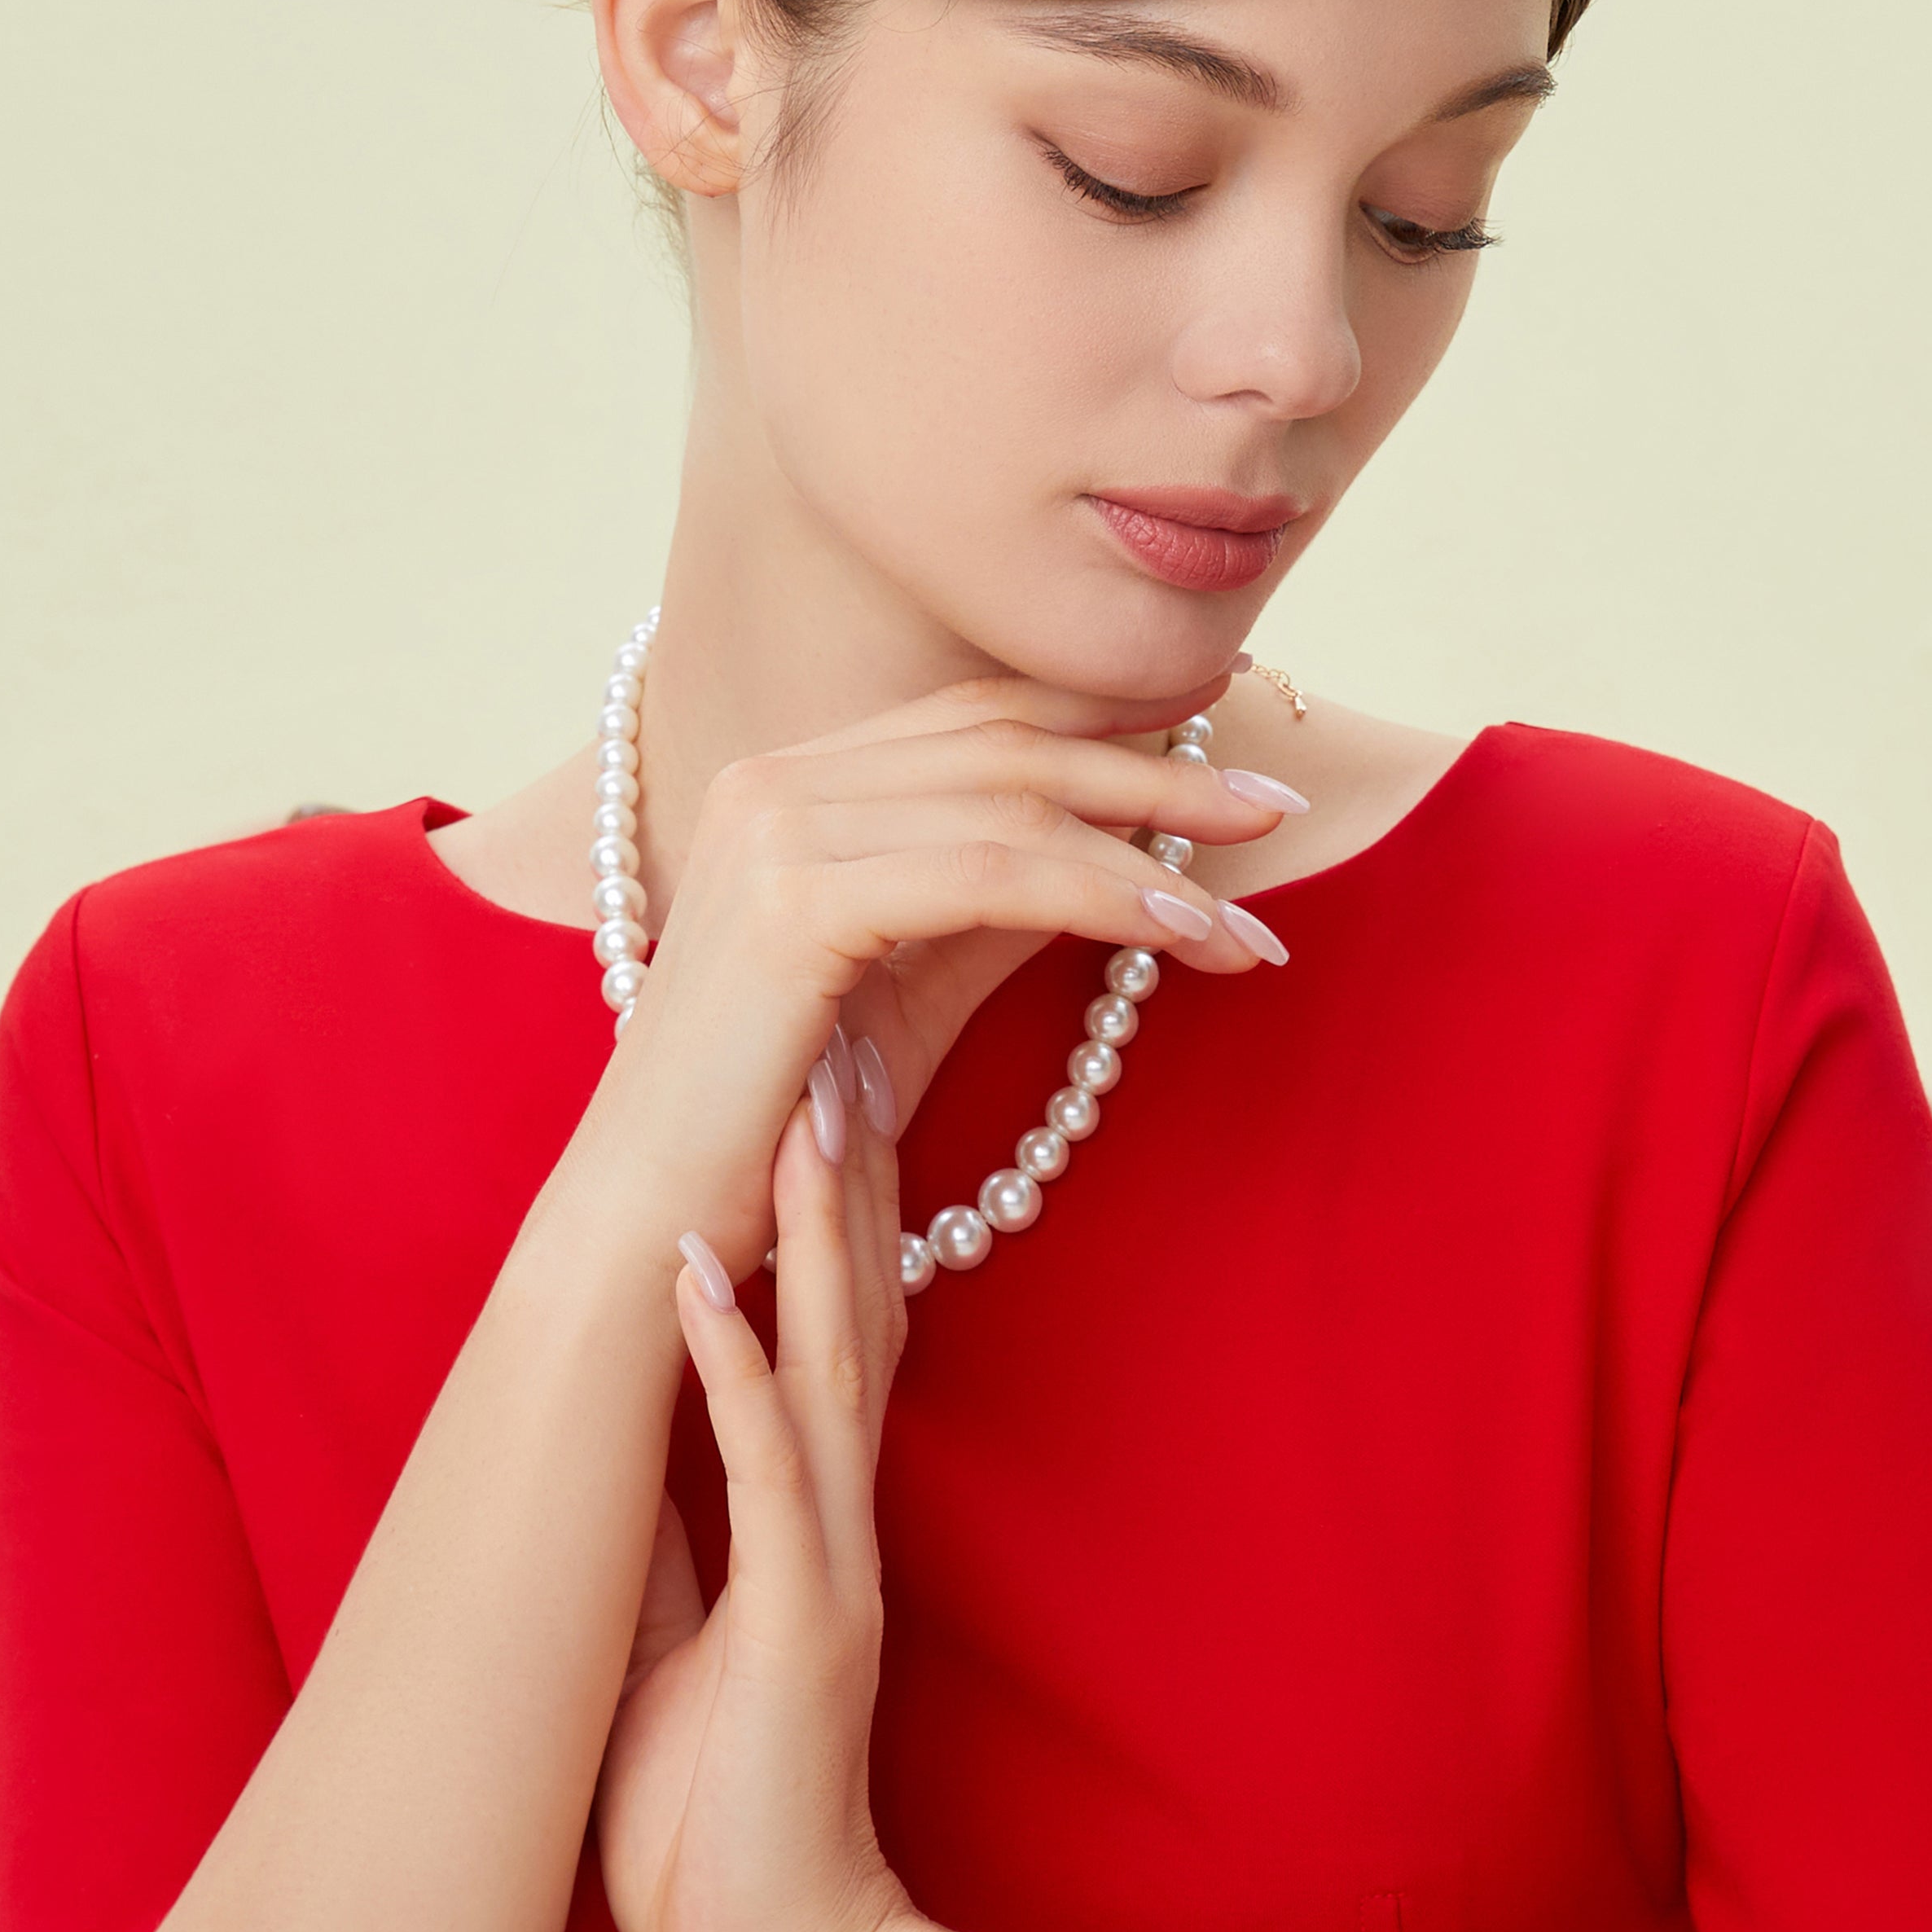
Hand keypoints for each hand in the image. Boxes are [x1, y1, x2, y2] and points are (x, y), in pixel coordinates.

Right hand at [582, 673, 1292, 1280]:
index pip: (977, 716)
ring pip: (1010, 806)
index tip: (1219, 718)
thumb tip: (1123, 850)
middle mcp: (773, 780)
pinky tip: (1186, 931)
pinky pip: (988, 875)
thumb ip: (998, 900)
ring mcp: (774, 829)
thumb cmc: (787, 1122)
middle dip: (1154, 766)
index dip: (1103, 710)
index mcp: (789, 782)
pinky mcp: (791, 902)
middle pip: (1006, 741)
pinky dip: (1103, 895)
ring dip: (1153, 847)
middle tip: (1273, 802)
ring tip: (1255, 905)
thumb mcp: (915, 983)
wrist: (659, 1221)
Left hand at [595, 1089, 913, 1931]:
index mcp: (818, 1501)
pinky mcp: (800, 1618)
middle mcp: (840, 1503)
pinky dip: (732, 1365)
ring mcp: (829, 1553)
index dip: (838, 1194)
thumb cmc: (723, 1800)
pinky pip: (765, 1470)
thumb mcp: (695, 1622)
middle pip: (864, 1298)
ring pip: (834, 1352)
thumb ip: (691, 1515)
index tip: (829, 1067)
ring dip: (815, 1224)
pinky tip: (702, 1279)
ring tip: (803, 1095)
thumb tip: (647, 1419)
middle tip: (844, 1023)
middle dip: (850, 1162)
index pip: (841, 1316)